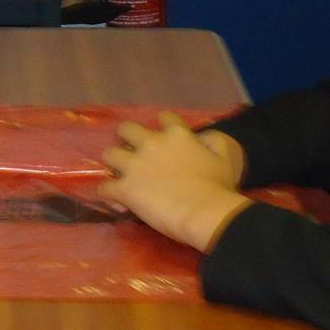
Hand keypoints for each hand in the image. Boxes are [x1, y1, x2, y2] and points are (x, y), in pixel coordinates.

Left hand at [98, 112, 251, 252]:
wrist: (204, 212)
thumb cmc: (219, 187)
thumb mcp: (225, 157)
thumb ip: (215, 142)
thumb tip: (204, 137)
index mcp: (177, 135)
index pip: (164, 117)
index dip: (162, 125)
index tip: (163, 135)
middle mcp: (151, 144)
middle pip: (127, 129)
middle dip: (127, 138)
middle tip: (133, 152)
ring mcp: (134, 166)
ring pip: (109, 154)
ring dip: (113, 163)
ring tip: (118, 173)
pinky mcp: (125, 188)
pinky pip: (105, 187)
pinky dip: (107, 193)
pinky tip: (115, 199)